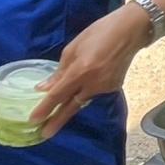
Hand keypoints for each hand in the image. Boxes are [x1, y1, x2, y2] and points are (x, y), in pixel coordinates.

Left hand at [31, 3, 149, 138]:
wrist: (131, 30)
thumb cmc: (99, 32)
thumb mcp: (74, 47)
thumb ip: (60, 70)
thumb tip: (45, 88)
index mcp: (80, 71)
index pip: (57, 95)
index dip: (44, 108)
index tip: (33, 120)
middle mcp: (92, 83)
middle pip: (70, 106)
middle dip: (56, 121)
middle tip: (44, 134)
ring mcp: (105, 87)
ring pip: (83, 99)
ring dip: (73, 101)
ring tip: (63, 106)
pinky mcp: (114, 87)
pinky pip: (95, 92)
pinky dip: (89, 89)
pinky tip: (91, 78)